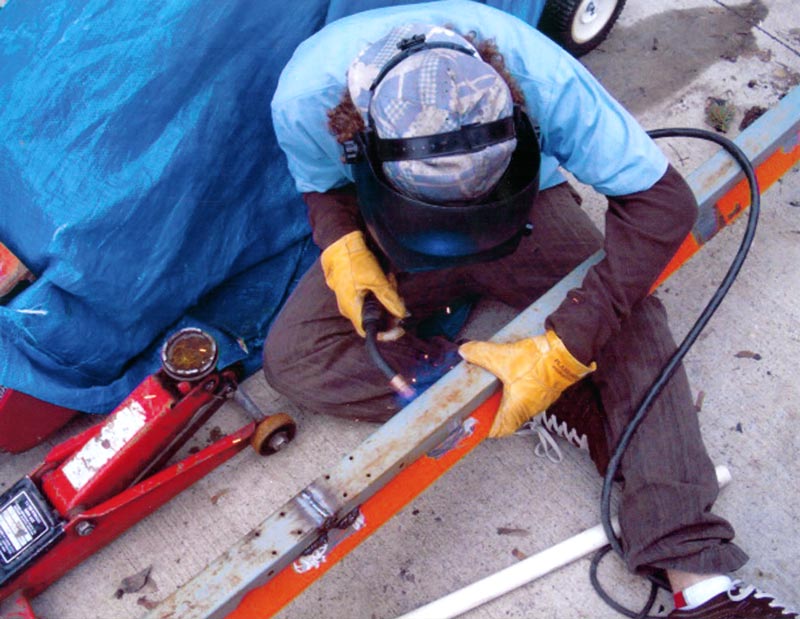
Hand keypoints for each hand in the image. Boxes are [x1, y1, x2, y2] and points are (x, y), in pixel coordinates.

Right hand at [320, 231, 406, 336]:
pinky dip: (381, 290)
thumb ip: (390, 299)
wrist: (342, 243)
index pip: (369, 331)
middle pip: (375, 318)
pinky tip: (386, 278)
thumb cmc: (354, 261)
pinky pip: (371, 296)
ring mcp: (351, 298)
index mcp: (352, 308)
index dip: (385, 333)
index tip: (399, 328)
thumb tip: (402, 314)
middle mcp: (350, 307)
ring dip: (386, 296)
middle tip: (400, 301)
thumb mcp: (377, 280)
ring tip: (390, 280)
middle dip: (390, 309)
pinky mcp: (355, 290)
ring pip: (375, 306)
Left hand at [459, 330, 595, 437]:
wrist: (568, 353)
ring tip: (494, 387)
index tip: (476, 424)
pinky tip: (512, 374)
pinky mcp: (547, 388)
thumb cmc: (538, 363)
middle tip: (481, 403)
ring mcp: (540, 399)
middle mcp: (529, 408)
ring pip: (520, 405)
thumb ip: (480, 354)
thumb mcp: (502, 357)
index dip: (487, 429)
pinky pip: (529, 394)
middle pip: (508, 417)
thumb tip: (465, 351)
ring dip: (507, 398)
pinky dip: (518, 388)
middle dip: (494, 411)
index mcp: (516, 408)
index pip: (500, 430)